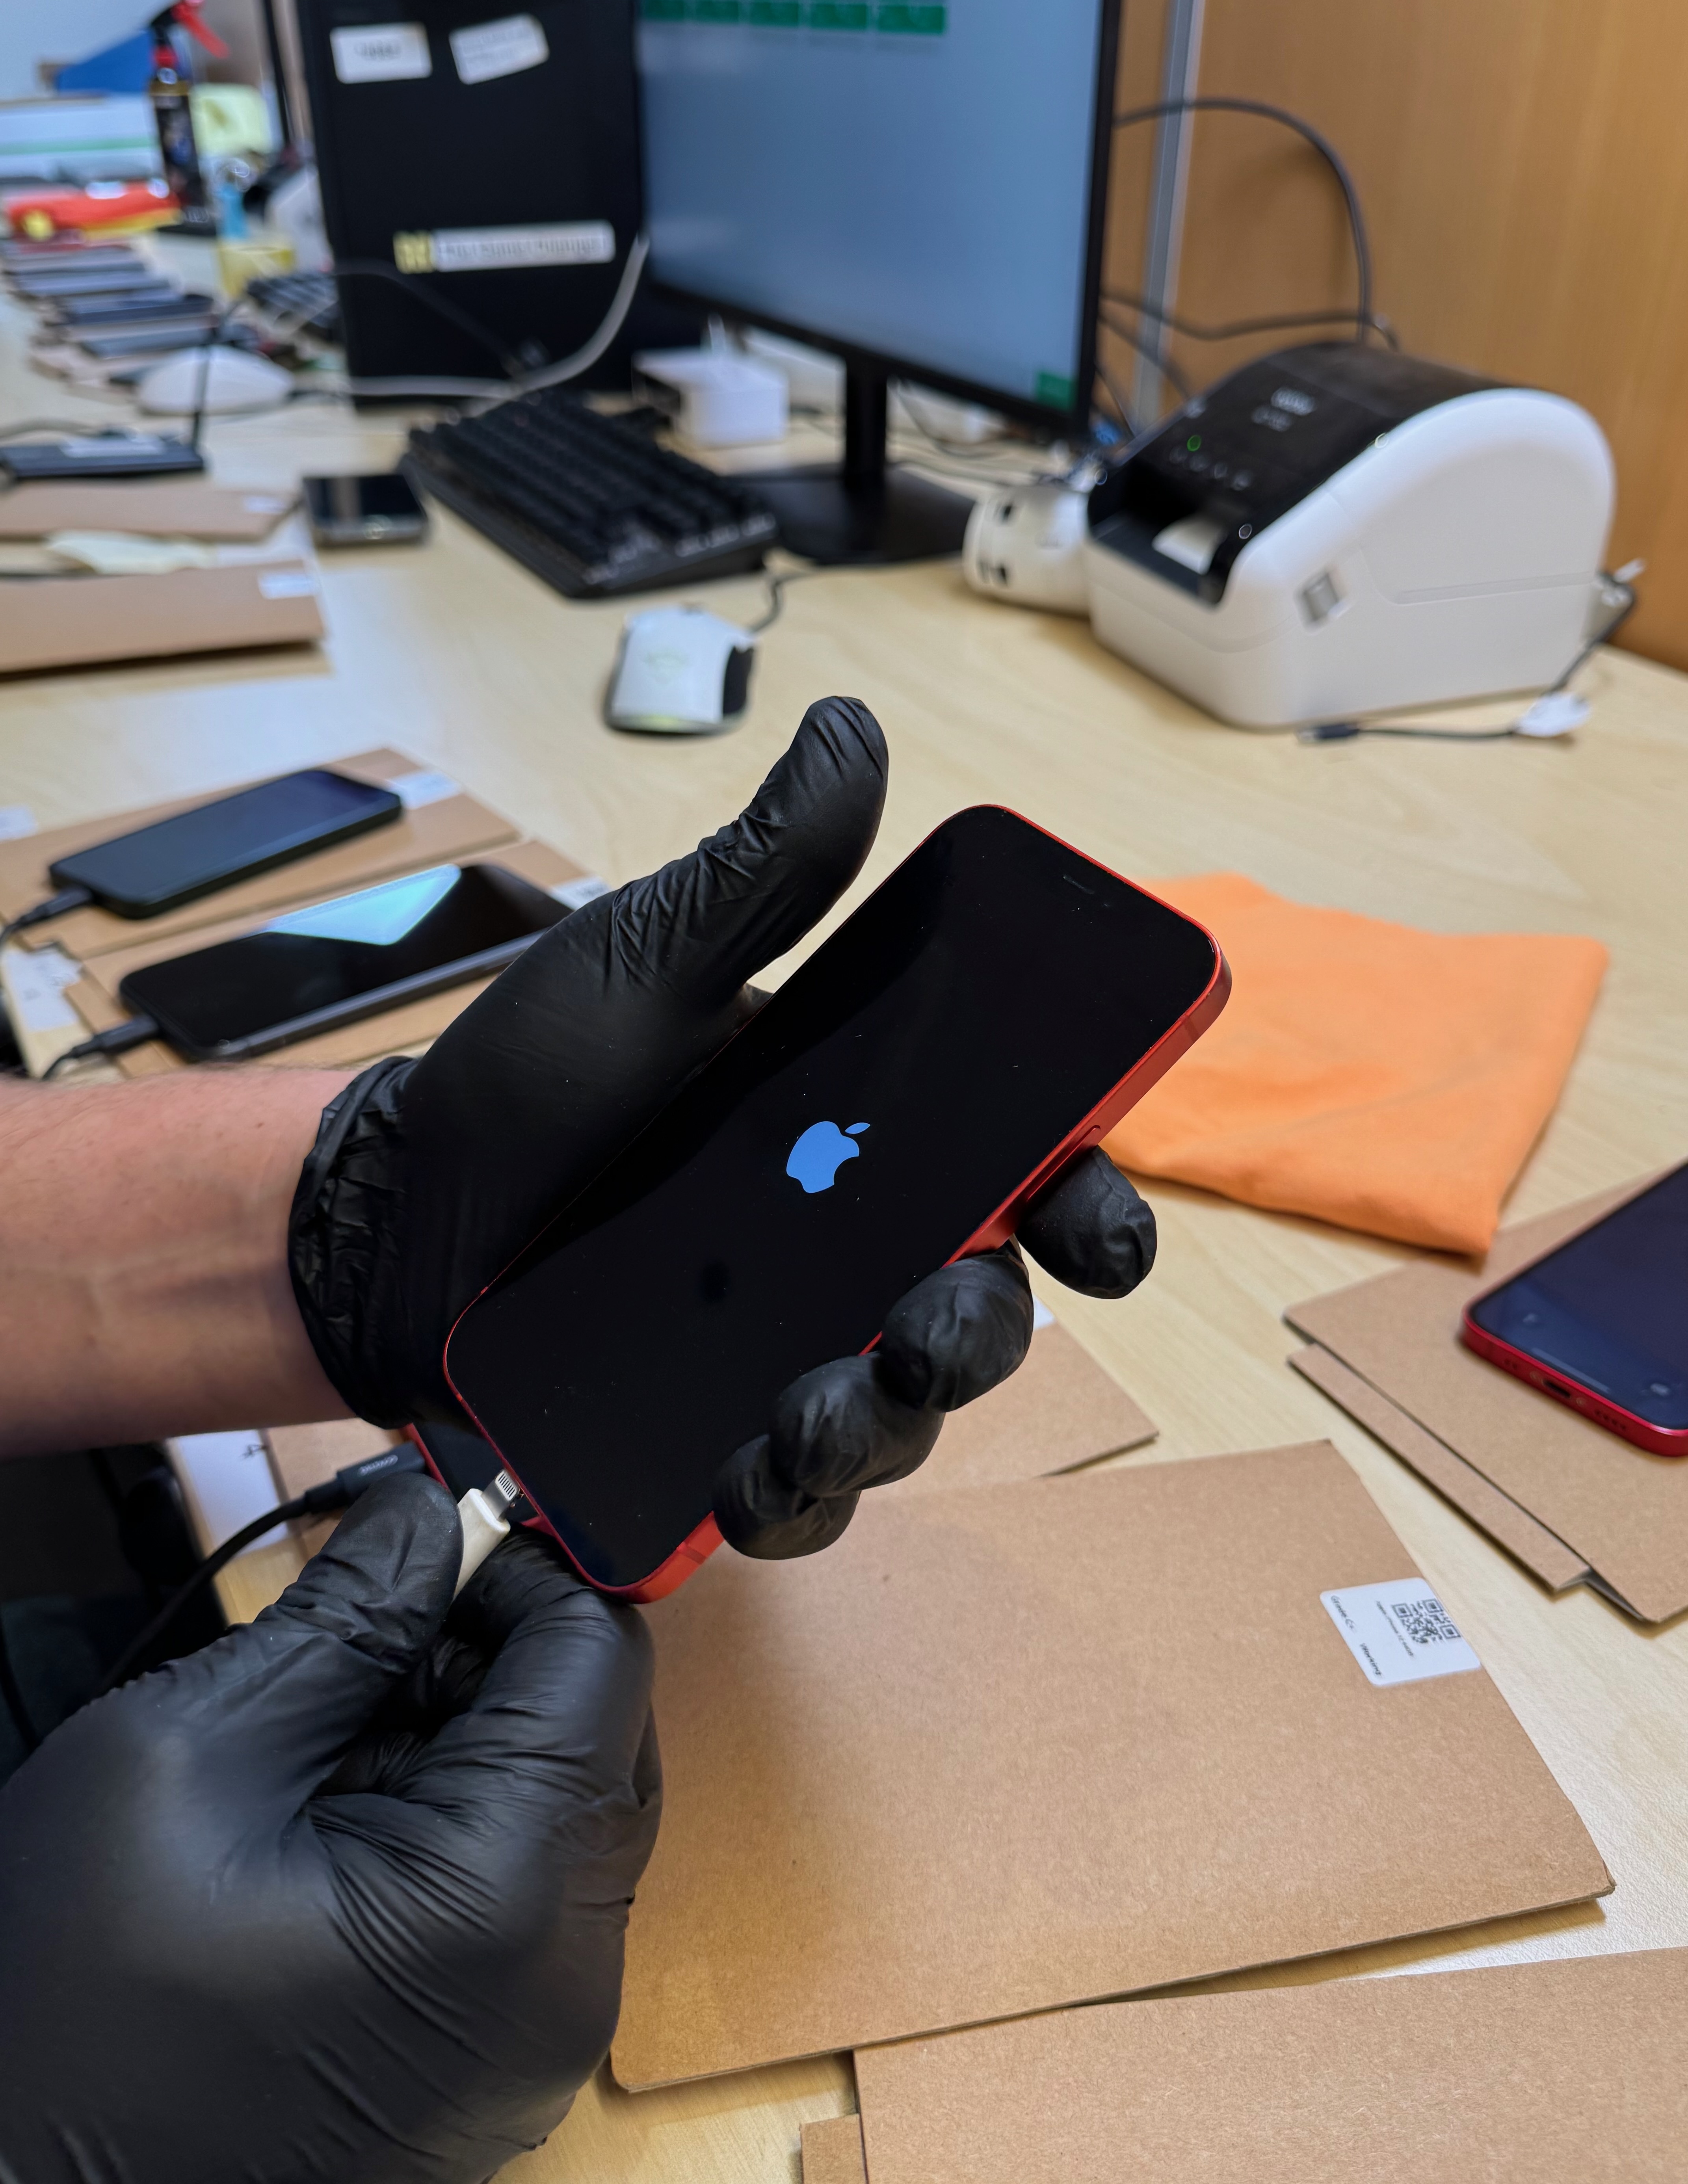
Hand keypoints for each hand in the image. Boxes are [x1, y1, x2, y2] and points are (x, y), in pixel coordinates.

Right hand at [0, 1475, 658, 2183]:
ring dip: (463, 1747)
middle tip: (353, 1653)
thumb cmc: (74, 2021)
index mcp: (507, 1903)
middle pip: (599, 1734)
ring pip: (562, 1809)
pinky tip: (334, 1837)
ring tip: (319, 1766)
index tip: (426, 1544)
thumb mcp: (188, 1756)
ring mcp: (537, 2036)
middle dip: (489, 1661)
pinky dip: (453, 1830)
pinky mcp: (497, 2058)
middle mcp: (563, 1984)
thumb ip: (343, 1617)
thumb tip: (424, 1515)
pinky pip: (527, 1893)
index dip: (515, 1572)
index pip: (599, 1658)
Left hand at [290, 698, 1156, 1557]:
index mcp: (870, 1136)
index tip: (1091, 1225)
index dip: (1089, 1205)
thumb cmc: (529, 1084)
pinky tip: (750, 1478)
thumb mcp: (647, 964)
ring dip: (882, 1423)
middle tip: (924, 1328)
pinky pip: (797, 1492)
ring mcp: (791, 1348)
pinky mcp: (716, 1432)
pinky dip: (791, 1496)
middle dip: (979, 1331)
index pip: (1028, 1174)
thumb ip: (766, 872)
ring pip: (901, 1415)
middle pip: (984, 1311)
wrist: (396, 1216)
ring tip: (809, 1412)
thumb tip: (847, 732)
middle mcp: (852, 1250)